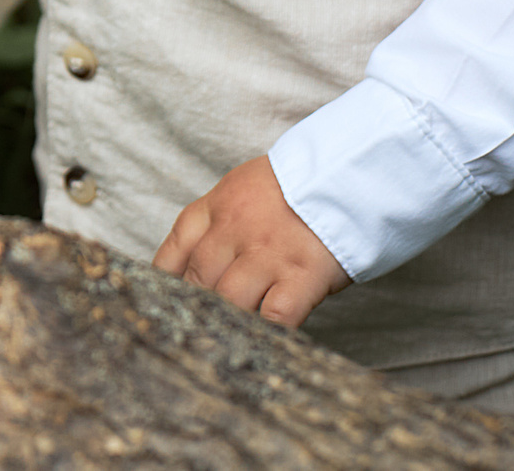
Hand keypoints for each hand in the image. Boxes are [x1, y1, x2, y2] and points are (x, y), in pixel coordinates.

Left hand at [152, 156, 350, 328]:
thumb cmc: (299, 185)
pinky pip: (276, 315)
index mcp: (216, 207)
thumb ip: (221, 222)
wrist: (348, 170)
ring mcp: (268, 253)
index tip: (165, 304)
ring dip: (229, 321)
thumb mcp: (245, 189)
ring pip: (230, 300)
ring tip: (229, 341)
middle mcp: (235, 230)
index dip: (165, 283)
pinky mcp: (303, 274)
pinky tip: (264, 343)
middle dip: (197, 307)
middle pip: (199, 279)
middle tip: (198, 330)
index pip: (174, 251)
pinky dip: (266, 333)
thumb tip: (201, 266)